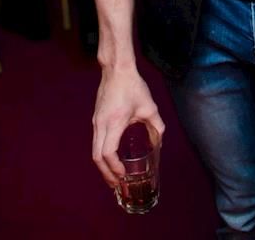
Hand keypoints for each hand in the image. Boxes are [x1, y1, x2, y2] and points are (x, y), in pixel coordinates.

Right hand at [92, 67, 165, 187]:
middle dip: (106, 173)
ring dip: (102, 166)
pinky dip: (101, 155)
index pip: (108, 153)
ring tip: (113, 176)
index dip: (114, 168)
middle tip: (116, 184)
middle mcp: (101, 125)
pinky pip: (95, 142)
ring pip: (94, 150)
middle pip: (97, 157)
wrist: (116, 69)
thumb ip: (156, 126)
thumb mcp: (149, 107)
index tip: (124, 174)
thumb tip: (159, 143)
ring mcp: (96, 122)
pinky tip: (110, 159)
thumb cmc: (133, 86)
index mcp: (114, 123)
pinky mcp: (95, 119)